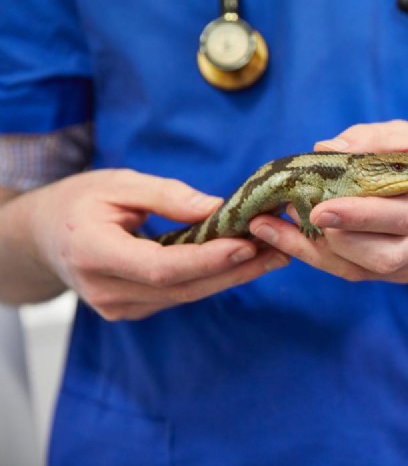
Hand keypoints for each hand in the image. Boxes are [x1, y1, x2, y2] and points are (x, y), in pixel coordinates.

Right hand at [24, 169, 287, 319]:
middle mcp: (107, 290)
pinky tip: (245, 261)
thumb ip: (167, 196)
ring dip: (233, 275)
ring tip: (275, 253)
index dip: (208, 259)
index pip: (162, 266)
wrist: (42, 236)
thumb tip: (218, 209)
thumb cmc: (78, 201)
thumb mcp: (118, 183)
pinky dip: (214, 277)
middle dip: (236, 269)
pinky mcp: (133, 309)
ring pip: (187, 295)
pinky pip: (180, 295)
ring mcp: (119, 306)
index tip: (248, 244)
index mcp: (95, 252)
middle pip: (183, 287)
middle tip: (280, 248)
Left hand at [248, 120, 407, 283]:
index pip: (405, 216)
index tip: (321, 208)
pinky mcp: (405, 273)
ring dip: (320, 252)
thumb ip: (371, 139)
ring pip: (369, 270)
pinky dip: (324, 258)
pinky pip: (361, 273)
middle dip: (336, 239)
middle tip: (295, 214)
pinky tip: (292, 238)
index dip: (362, 216)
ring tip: (280, 226)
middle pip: (386, 254)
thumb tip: (325, 148)